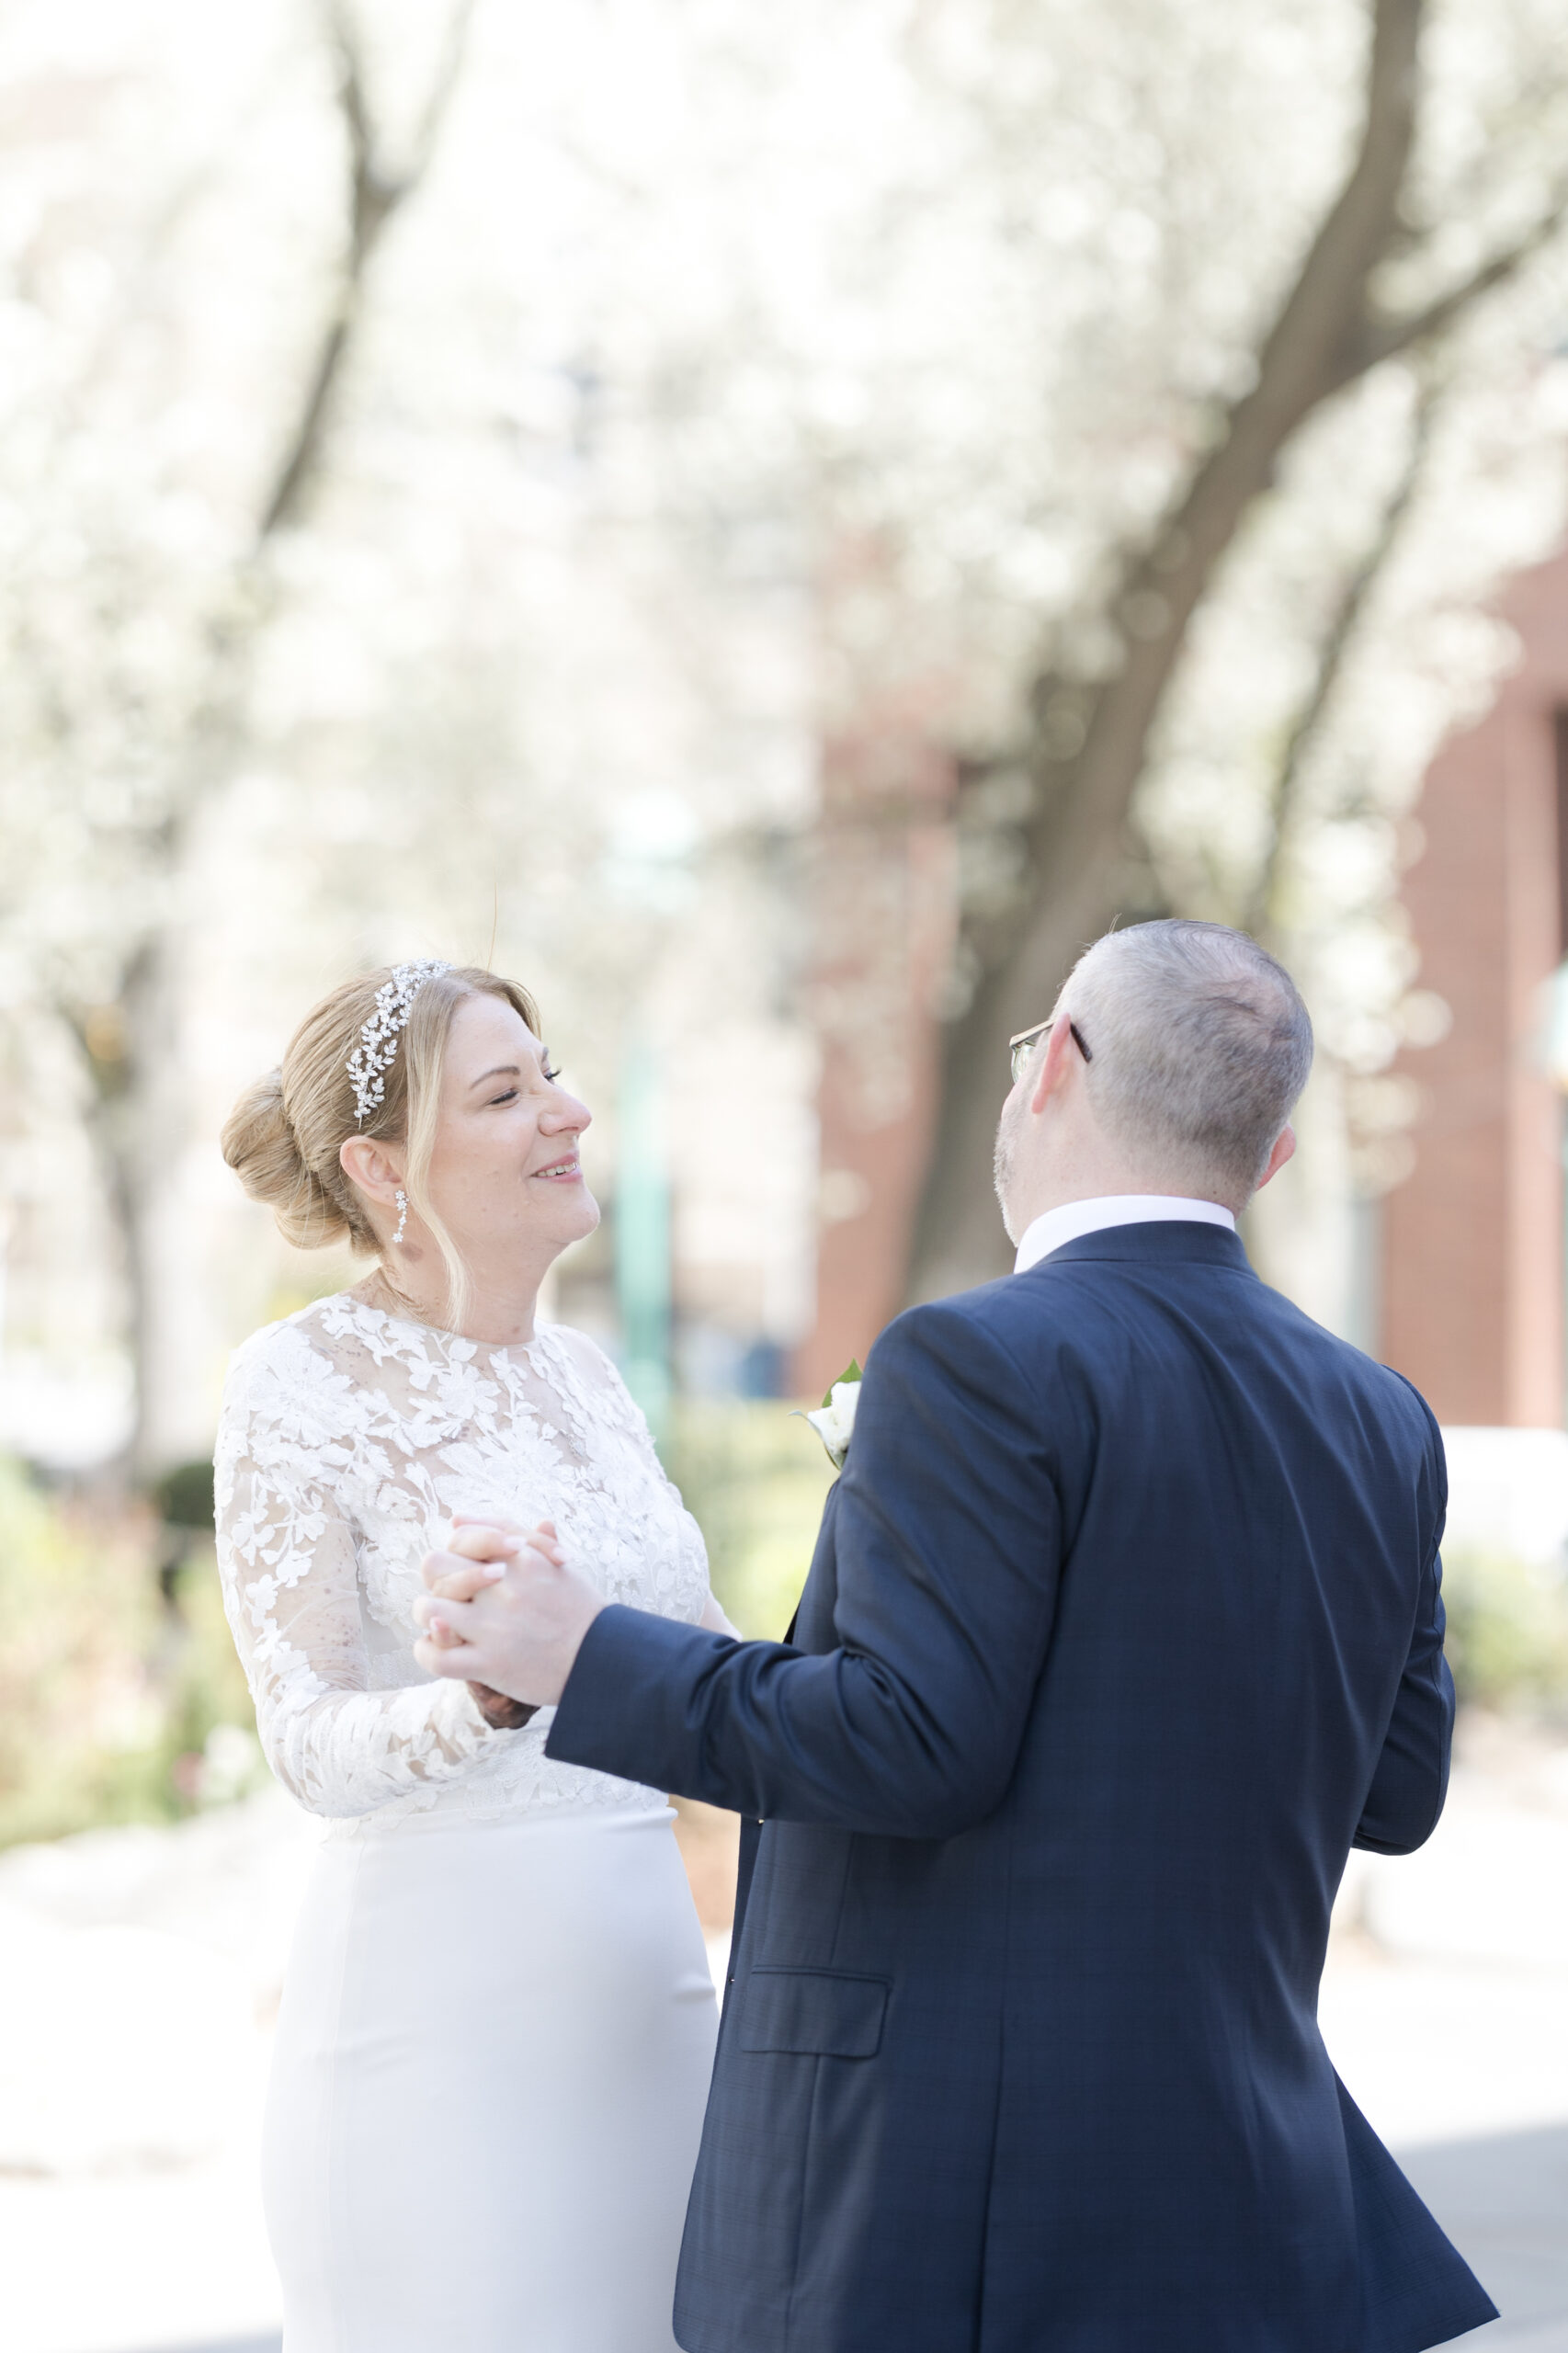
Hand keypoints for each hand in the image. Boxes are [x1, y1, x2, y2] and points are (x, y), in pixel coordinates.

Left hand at [414, 1515, 604, 1706]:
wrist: (603, 1658)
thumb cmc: (578, 1609)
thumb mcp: (554, 1564)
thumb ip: (513, 1537)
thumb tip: (462, 1517)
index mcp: (519, 1559)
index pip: (460, 1536)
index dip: (455, 1551)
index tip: (464, 1565)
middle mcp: (503, 1587)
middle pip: (435, 1564)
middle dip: (437, 1579)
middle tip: (449, 1595)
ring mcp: (493, 1627)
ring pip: (427, 1608)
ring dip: (428, 1615)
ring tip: (441, 1622)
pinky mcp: (490, 1664)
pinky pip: (437, 1656)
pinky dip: (427, 1652)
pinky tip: (436, 1649)